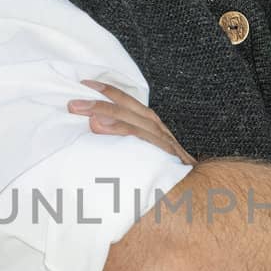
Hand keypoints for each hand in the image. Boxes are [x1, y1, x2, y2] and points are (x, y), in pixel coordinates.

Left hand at [66, 80, 195, 165]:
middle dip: (98, 102)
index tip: (84, 84)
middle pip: (126, 106)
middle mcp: (156, 126)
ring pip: (132, 119)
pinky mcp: (164, 152)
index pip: (125, 100)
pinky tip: (105, 128)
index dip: (105, 90)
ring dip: (106, 113)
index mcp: (149, 122)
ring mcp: (161, 138)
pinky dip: (123, 130)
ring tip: (84, 112)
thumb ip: (121, 137)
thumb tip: (93, 125)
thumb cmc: (166, 170)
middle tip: (73, 104)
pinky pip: (141, 137)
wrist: (197, 186)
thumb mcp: (143, 151)